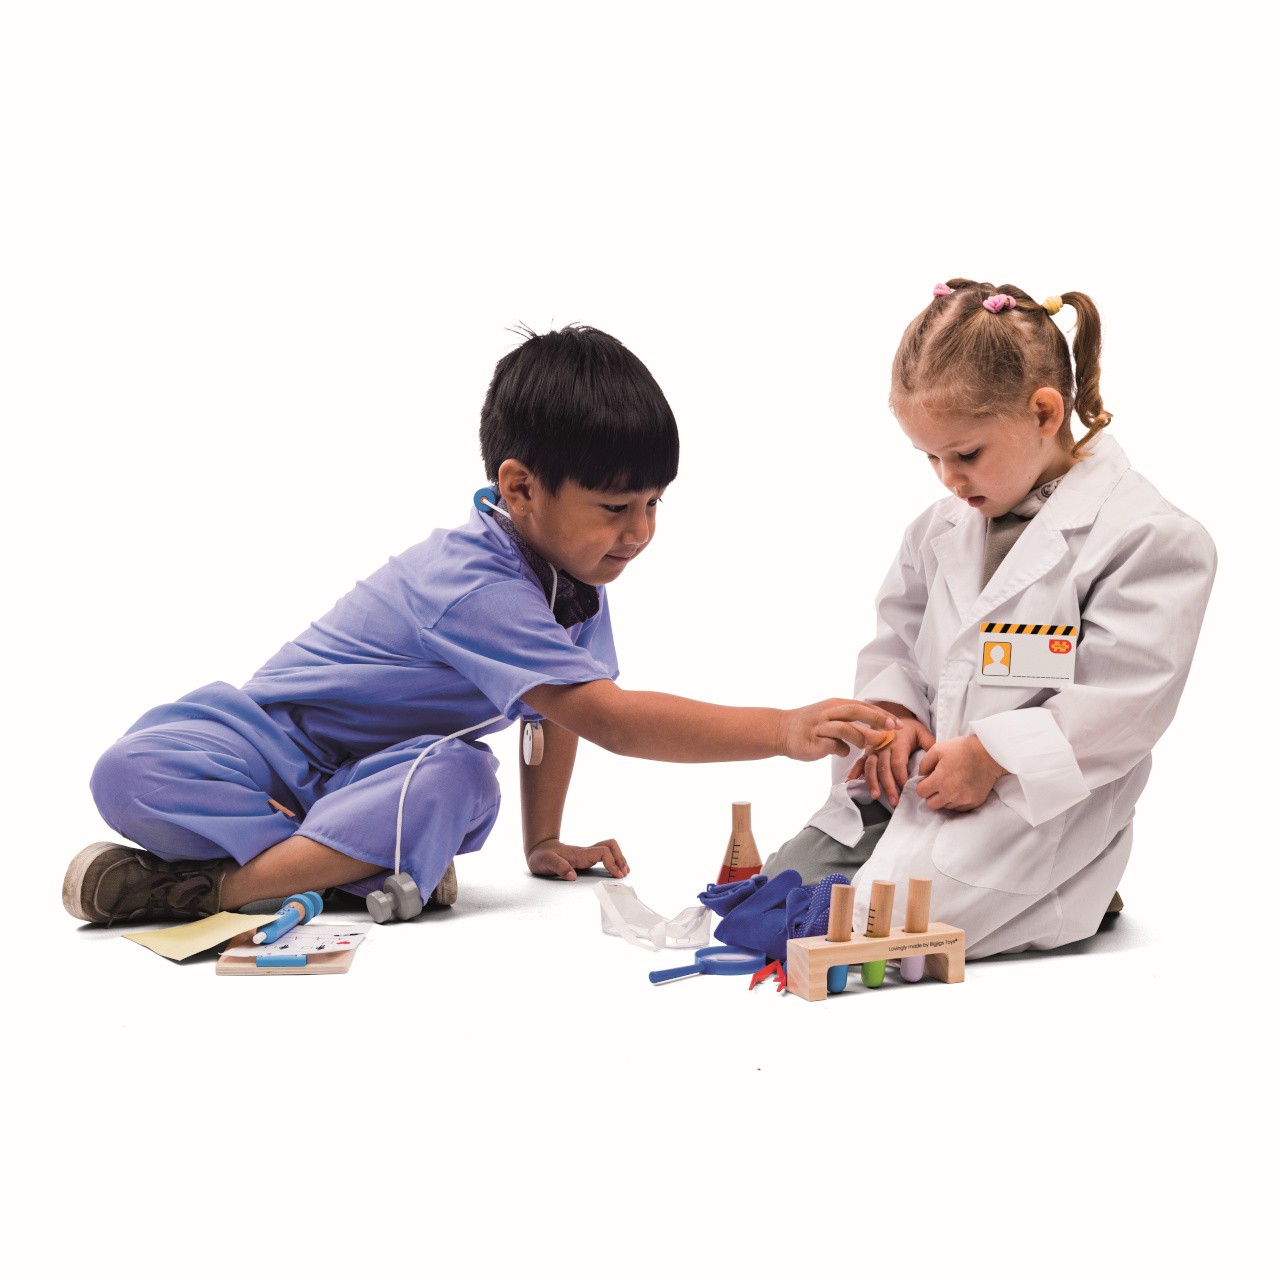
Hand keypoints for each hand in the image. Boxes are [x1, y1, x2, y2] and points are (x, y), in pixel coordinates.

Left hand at [526, 837, 628, 880]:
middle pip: (610, 846)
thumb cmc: (541, 856)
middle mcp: (585, 852)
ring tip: (624, 871)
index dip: (613, 863)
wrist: (538, 848)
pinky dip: (613, 860)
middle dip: (620, 858)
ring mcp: (586, 853)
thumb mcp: (546, 862)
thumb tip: (573, 876)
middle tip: (624, 873)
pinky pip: (605, 854)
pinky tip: (614, 869)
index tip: (617, 874)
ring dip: (619, 858)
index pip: (603, 852)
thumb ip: (559, 867)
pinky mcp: (586, 857)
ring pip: (609, 848)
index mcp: (579, 854)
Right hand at [778, 700, 897, 761]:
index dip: (882, 715)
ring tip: (867, 746)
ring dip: (861, 736)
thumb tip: (874, 730)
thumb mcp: (830, 716)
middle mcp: (828, 712)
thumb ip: (850, 720)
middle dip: (877, 719)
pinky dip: (842, 750)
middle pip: (857, 711)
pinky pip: (833, 746)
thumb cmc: (810, 724)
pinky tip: (843, 752)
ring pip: (845, 728)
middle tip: (893, 729)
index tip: (898, 724)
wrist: (780, 730)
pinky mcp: (814, 742)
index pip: (863, 706)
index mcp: (835, 704)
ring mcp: (820, 726)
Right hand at [846, 715, 936, 806]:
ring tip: (875, 796)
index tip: (906, 790)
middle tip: (894, 801)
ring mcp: (873, 749)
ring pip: (871, 767)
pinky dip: (854, 772)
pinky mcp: (866, 751)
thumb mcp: (922, 732)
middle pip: (884, 768)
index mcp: (897, 742)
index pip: (898, 763)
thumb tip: (937, 760)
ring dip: (872, 782)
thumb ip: (930, 745)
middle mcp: (883, 746)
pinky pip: (859, 762)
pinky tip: (850, 783)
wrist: (893, 714)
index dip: (901, 778)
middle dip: (889, 786)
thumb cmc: (909, 727)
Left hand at [915, 735, 1007, 811]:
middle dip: (931, 795)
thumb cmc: (962, 749)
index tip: (928, 780)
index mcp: (940, 780)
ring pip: (945, 806)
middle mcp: (951, 794)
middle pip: (931, 804)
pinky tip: (960, 788)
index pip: (921, 792)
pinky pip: (959, 808)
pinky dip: (957, 801)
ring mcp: (964, 800)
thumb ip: (924, 764)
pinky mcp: (974, 802)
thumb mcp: (937, 749)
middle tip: (938, 784)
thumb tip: (921, 776)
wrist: (989, 754)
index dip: (922, 785)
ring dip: (944, 798)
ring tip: (951, 784)